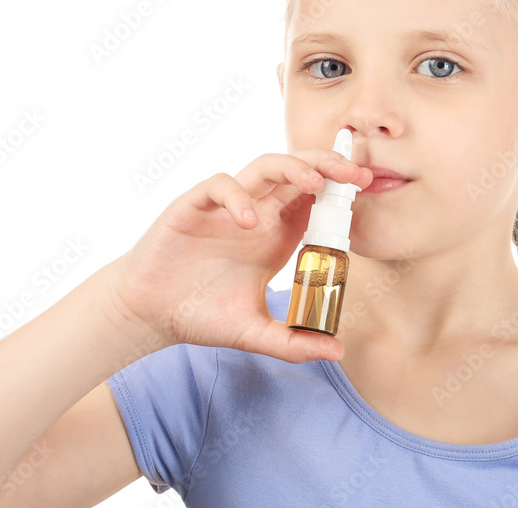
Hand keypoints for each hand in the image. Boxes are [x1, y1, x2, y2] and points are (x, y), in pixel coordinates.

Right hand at [108, 150, 372, 362]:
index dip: (340, 190)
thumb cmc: (202, 314)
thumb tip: (338, 351)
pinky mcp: (194, 206)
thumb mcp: (254, 333)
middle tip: (354, 173)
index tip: (367, 188)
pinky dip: (238, 196)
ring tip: (312, 181)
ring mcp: (227, 207)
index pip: (316, 198)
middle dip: (328, 165)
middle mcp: (258, 213)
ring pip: (264, 167)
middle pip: (298, 172)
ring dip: (291, 167)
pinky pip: (219, 186)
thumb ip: (293, 342)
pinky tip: (250, 221)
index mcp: (278, 233)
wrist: (149, 314)